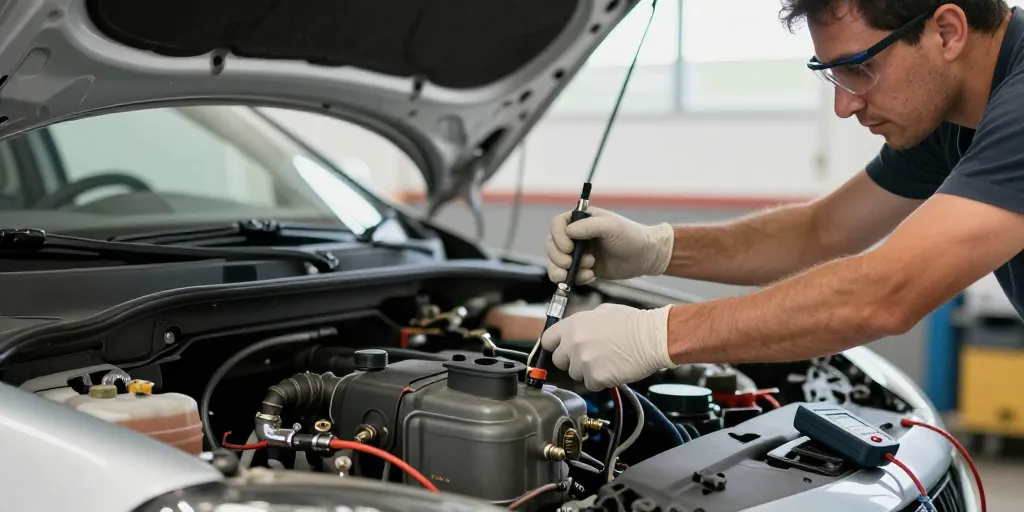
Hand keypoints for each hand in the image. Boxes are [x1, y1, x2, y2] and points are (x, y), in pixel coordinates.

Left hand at [540, 303, 675, 390]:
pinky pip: (590, 384)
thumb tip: (574, 330)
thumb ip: (582, 322)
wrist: (651, 338)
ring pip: (575, 374)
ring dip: (587, 371)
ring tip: (606, 361)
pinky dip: (600, 381)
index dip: (555, 346)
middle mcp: (573, 343)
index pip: (547, 340)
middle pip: (559, 361)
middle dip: (571, 361)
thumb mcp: (602, 311)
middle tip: (589, 357)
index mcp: (573, 325)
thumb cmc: (632, 323)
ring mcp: (583, 362)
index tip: (561, 349)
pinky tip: (612, 369)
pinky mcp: (595, 378)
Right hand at [546, 207, 674, 284]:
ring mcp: (579, 253)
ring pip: (556, 262)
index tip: (569, 247)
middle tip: (569, 264)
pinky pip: (569, 275)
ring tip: (572, 274)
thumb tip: (568, 232)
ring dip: (560, 270)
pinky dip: (574, 278)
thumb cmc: (631, 236)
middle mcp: (576, 236)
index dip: (558, 237)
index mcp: (581, 220)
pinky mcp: (584, 268)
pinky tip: (590, 276)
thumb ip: (589, 227)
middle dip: (557, 257)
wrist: (645, 256)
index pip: (557, 225)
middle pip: (552, 245)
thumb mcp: (611, 226)